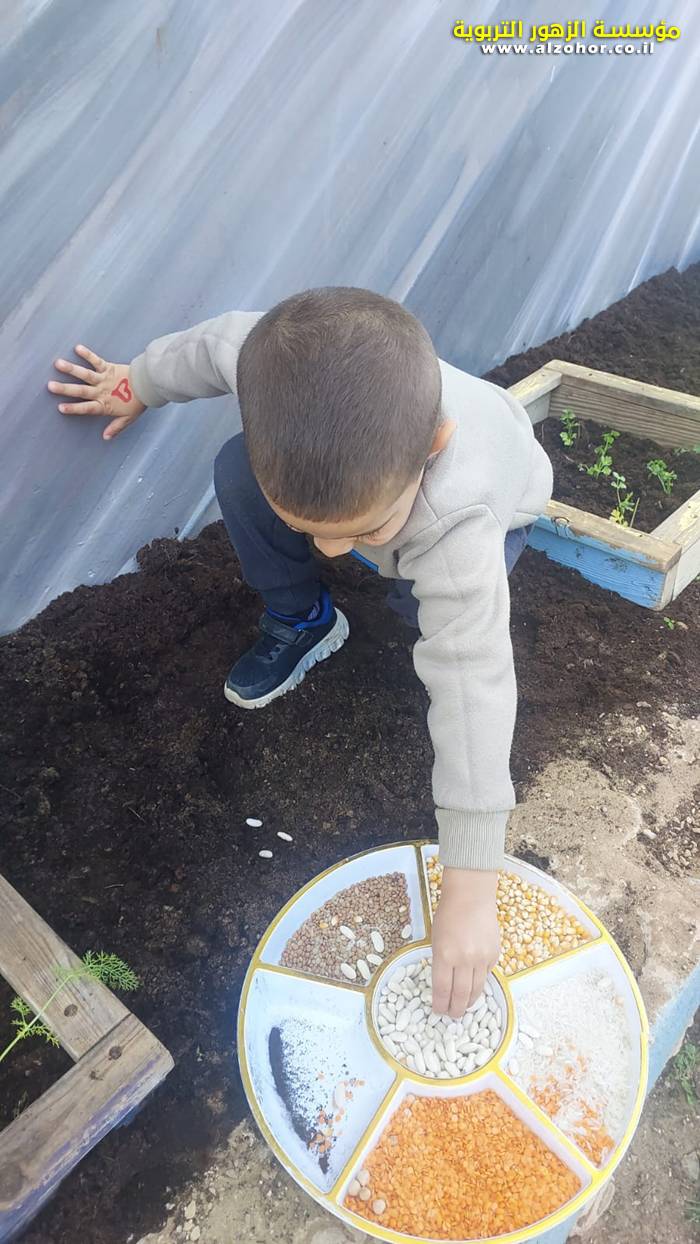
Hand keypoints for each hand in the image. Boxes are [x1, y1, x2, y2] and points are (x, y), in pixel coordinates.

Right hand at [48, 345, 145, 439]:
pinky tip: (77, 348)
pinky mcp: (109, 367)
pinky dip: (87, 354)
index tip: (60, 407)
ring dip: (71, 369)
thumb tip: (105, 437)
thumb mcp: (128, 418)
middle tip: (50, 386)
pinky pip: (96, 360)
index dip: (73, 408)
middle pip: (81, 390)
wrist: (148, 386)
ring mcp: (104, 379)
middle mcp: (101, 391)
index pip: (86, 408)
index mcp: (104, 405)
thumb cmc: (138, 403)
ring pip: (85, 374)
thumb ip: (116, 427)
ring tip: (58, 364)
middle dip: (65, 388)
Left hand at [431, 868, 499, 1016]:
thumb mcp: (436, 939)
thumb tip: (444, 985)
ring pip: (476, 989)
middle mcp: (464, 959)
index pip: (442, 989)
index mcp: (444, 955)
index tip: (438, 1011)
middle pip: (460, 995)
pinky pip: (487, 975)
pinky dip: (480, 982)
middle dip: (455, 1009)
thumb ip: (441, 962)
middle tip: (453, 1016)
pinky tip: (474, 985)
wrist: (471, 896)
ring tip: (464, 1007)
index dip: (440, 1005)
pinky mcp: (494, 954)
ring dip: (469, 1001)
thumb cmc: (448, 914)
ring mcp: (481, 957)